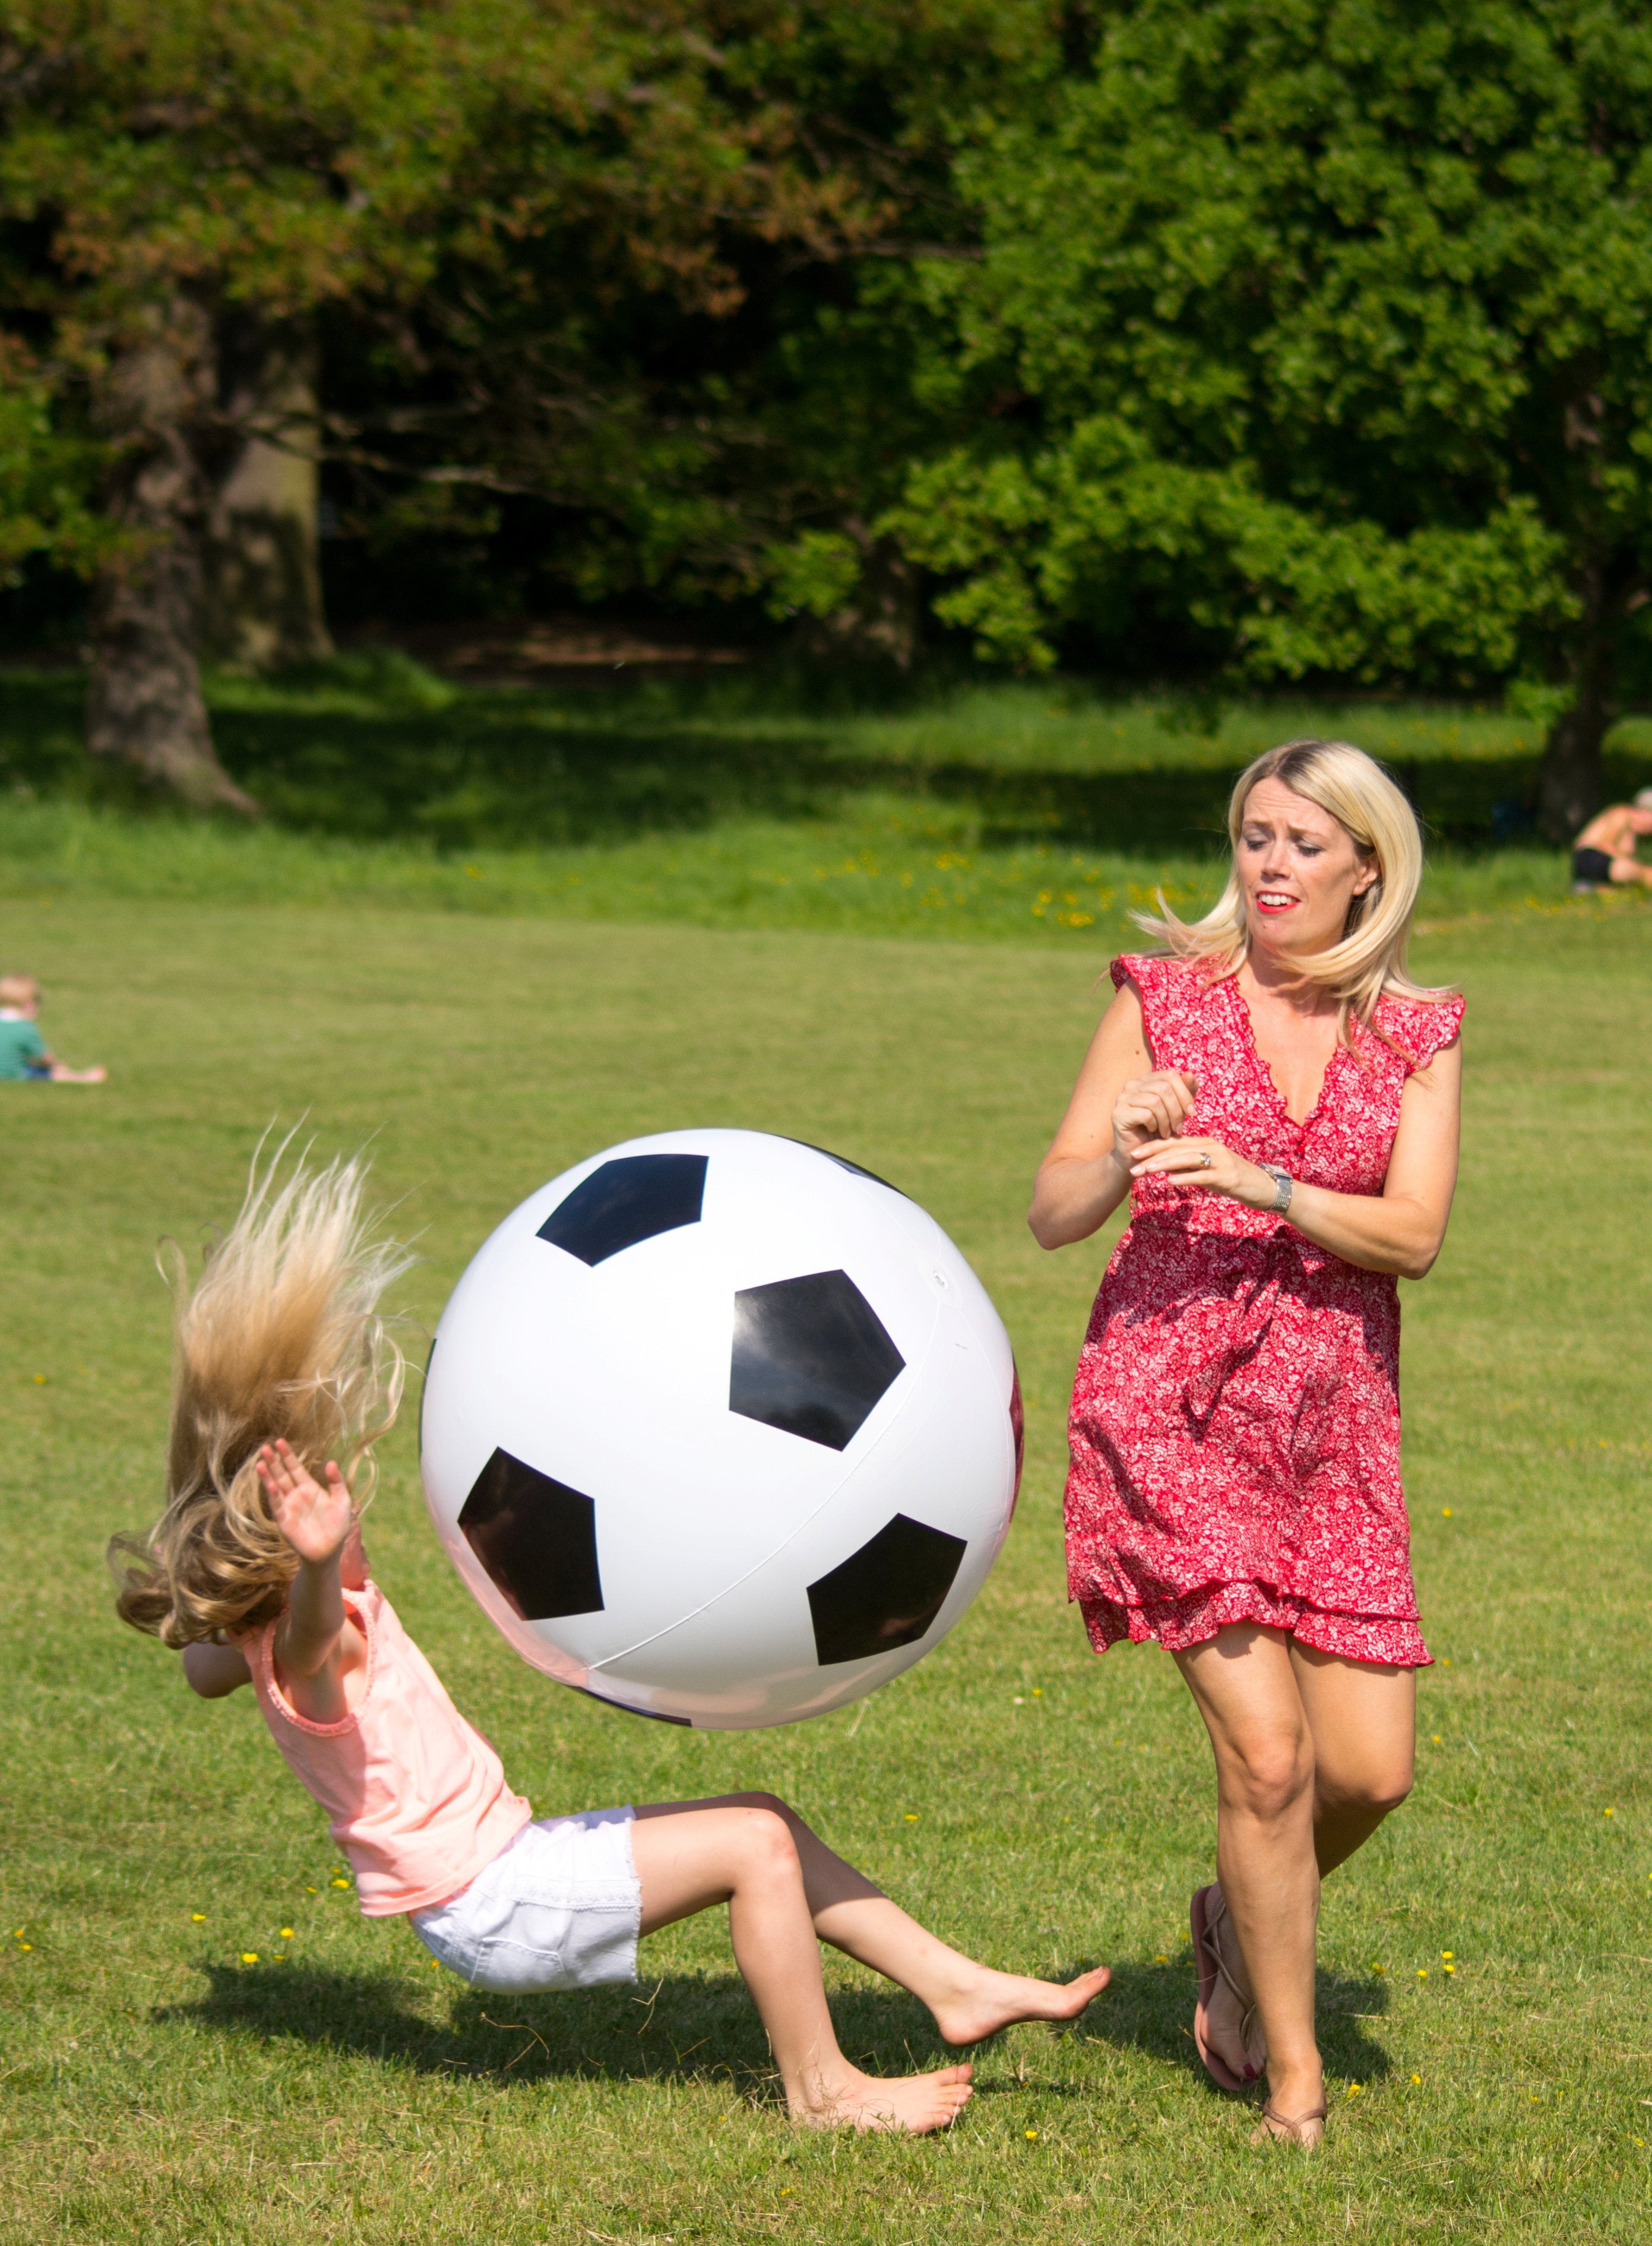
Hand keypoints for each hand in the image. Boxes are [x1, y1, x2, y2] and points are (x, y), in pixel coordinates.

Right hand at [256, 1439, 353, 1565]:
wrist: (330, 1551)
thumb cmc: (337, 1526)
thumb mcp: (342, 1501)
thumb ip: (337, 1482)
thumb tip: (331, 1462)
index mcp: (309, 1488)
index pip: (295, 1468)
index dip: (288, 1455)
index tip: (279, 1441)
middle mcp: (296, 1495)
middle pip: (282, 1474)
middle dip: (274, 1461)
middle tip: (264, 1447)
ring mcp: (288, 1507)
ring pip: (276, 1488)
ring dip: (268, 1476)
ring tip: (260, 1462)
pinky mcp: (284, 1521)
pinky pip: (277, 1506)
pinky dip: (273, 1495)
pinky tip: (269, 1484)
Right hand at [1111, 1069, 1197, 1164]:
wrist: (1139, 1155)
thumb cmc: (1158, 1130)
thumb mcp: (1176, 1110)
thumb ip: (1185, 1092)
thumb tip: (1190, 1074)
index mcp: (1146, 1080)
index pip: (1170, 1075)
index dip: (1184, 1093)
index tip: (1191, 1112)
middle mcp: (1132, 1085)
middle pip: (1164, 1088)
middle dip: (1176, 1110)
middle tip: (1178, 1127)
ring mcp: (1123, 1098)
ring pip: (1155, 1101)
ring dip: (1166, 1120)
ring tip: (1167, 1132)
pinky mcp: (1118, 1114)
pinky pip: (1146, 1114)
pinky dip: (1155, 1125)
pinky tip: (1153, 1131)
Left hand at [1129, 1134, 1273, 1208]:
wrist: (1265, 1188)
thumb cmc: (1234, 1180)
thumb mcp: (1208, 1172)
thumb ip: (1187, 1168)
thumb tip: (1163, 1168)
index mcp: (1204, 1144)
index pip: (1173, 1142)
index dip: (1152, 1147)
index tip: (1133, 1153)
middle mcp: (1211, 1147)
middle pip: (1176, 1147)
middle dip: (1151, 1155)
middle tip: (1131, 1162)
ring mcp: (1220, 1161)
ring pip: (1186, 1159)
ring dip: (1163, 1164)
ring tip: (1145, 1170)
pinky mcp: (1227, 1176)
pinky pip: (1202, 1175)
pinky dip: (1184, 1178)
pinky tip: (1169, 1182)